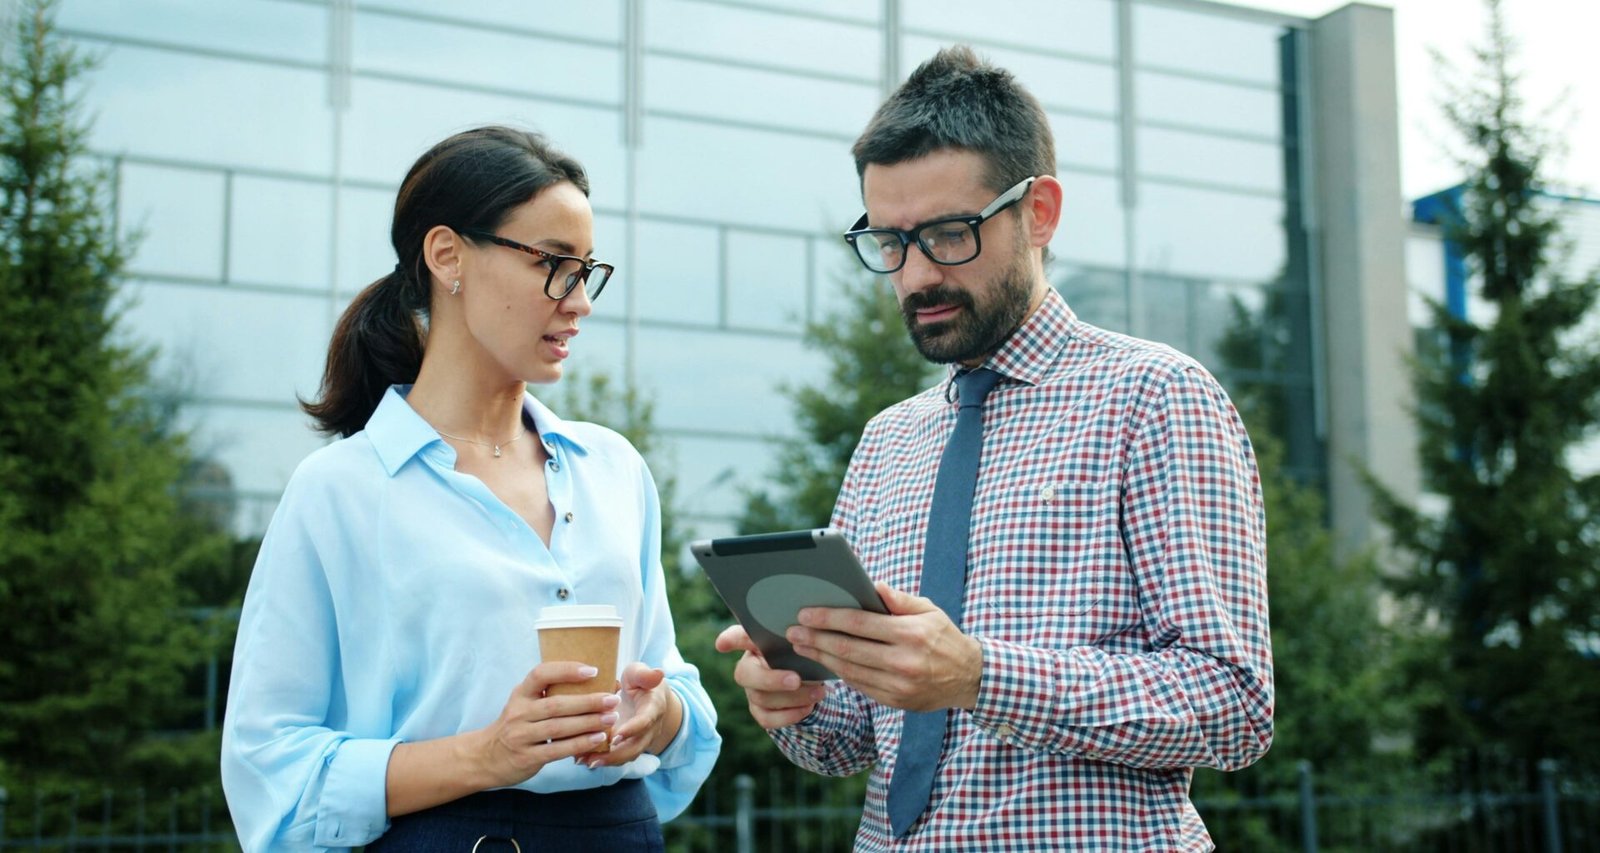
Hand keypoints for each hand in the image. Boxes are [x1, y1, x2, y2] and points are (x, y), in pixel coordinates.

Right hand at [474, 661, 620, 786]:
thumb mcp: (523, 704)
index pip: (540, 674)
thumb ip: (548, 695)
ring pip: (558, 727)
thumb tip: (592, 682)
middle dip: (588, 701)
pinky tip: (597, 739)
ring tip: (610, 718)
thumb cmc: (515, 725)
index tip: (592, 670)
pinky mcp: (526, 757)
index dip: (566, 670)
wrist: (485, 757)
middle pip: (556, 704)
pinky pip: (556, 750)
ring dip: (588, 723)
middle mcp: (518, 713)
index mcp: (520, 694)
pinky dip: (579, 744)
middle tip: (612, 699)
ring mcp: (521, 736)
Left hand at [583, 662, 681, 768]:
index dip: (631, 730)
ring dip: (605, 761)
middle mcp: (649, 729)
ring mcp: (639, 740)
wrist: (649, 697)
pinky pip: (617, 757)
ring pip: (625, 756)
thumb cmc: (640, 682)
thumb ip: (644, 674)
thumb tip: (658, 672)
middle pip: (635, 747)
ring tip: (582, 761)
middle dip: (614, 755)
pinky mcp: (627, 746)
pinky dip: (600, 759)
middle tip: (594, 758)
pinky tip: (580, 758)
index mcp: (653, 709)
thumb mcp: (640, 673)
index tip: (614, 737)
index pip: (644, 722)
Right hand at [715, 624, 828, 728]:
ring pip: (761, 698)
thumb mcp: (803, 643)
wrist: (813, 680)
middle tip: (796, 680)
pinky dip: (790, 715)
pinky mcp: (759, 711)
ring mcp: (751, 690)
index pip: (738, 637)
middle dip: (771, 679)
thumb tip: (806, 635)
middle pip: (745, 674)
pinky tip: (808, 707)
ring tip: (817, 692)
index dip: (728, 640)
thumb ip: (799, 638)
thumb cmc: (803, 654)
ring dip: (792, 698)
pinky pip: (767, 718)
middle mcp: (748, 666)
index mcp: (756, 644)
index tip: (721, 644)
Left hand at [786, 582, 982, 711]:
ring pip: (849, 670)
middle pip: (848, 649)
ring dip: (821, 657)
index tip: (805, 613)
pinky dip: (839, 673)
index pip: (860, 623)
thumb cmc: (944, 637)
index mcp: (911, 634)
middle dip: (815, 638)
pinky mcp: (896, 701)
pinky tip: (825, 661)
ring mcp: (899, 685)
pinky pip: (860, 685)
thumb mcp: (929, 610)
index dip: (828, 618)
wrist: (969, 678)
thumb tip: (873, 586)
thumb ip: (900, 599)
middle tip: (793, 630)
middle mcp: (903, 661)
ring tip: (802, 645)